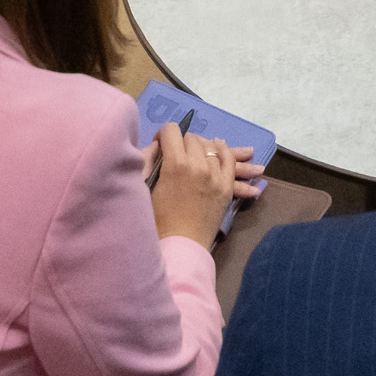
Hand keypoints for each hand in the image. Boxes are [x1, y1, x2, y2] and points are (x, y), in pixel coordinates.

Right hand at [148, 122, 260, 248]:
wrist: (180, 245)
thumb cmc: (157, 220)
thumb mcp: (145, 188)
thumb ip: (148, 161)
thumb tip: (156, 145)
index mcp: (175, 164)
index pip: (170, 131)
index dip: (162, 135)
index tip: (160, 146)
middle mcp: (198, 165)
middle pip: (191, 138)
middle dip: (180, 142)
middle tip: (175, 154)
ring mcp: (216, 175)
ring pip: (210, 146)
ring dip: (200, 146)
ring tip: (194, 152)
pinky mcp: (226, 186)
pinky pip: (229, 159)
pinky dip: (225, 150)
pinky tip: (219, 146)